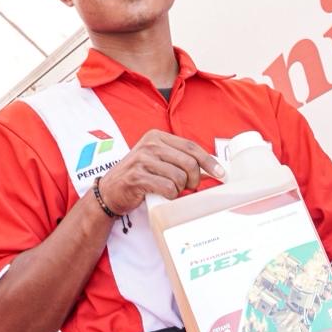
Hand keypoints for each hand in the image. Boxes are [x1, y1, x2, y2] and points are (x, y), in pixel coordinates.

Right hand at [99, 130, 224, 214]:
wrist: (110, 191)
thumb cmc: (139, 176)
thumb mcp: (160, 162)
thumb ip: (183, 162)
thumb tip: (212, 169)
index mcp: (157, 137)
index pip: (191, 147)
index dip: (209, 161)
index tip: (221, 173)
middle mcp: (150, 144)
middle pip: (189, 162)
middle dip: (194, 179)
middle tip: (189, 187)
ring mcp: (142, 160)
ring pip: (179, 177)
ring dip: (179, 189)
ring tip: (170, 190)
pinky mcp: (137, 177)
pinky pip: (167, 188)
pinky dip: (170, 195)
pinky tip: (163, 194)